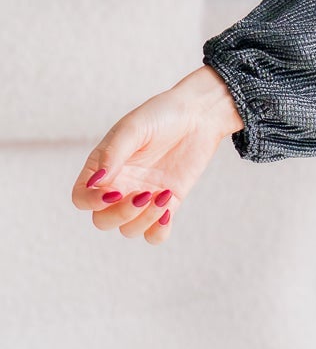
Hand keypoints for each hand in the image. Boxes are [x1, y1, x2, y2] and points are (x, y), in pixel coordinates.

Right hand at [69, 65, 243, 245]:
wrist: (199, 114)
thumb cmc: (161, 114)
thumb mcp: (133, 128)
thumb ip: (113, 154)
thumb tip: (96, 183)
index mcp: (103, 167)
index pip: (81, 197)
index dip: (91, 202)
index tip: (112, 192)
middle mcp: (119, 186)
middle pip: (103, 220)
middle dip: (120, 214)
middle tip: (143, 194)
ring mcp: (142, 197)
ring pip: (129, 230)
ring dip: (143, 220)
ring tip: (162, 196)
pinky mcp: (167, 203)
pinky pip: (155, 234)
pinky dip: (158, 232)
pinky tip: (168, 212)